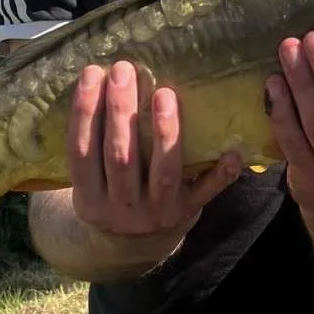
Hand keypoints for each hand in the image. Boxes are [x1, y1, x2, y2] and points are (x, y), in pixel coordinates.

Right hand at [67, 60, 242, 240]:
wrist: (136, 244)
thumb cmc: (112, 191)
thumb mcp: (92, 180)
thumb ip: (94, 143)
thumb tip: (100, 77)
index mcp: (88, 197)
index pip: (81, 151)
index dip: (84, 111)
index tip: (91, 71)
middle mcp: (120, 209)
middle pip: (120, 157)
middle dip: (121, 111)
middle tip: (124, 69)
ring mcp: (156, 213)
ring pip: (162, 172)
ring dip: (164, 132)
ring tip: (164, 93)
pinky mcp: (186, 212)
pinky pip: (206, 193)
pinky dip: (220, 174)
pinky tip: (232, 153)